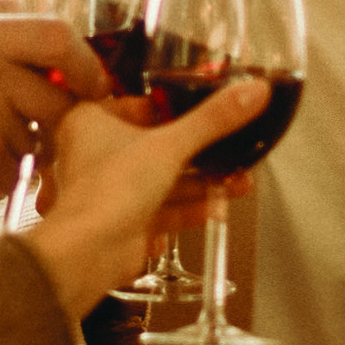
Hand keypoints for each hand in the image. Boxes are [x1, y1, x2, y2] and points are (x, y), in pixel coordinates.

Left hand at [33, 97, 249, 237]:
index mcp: (91, 121)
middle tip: (234, 148)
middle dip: (201, 153)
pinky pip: (163, 209)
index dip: (176, 108)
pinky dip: (190, 208)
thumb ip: (213, 120)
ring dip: (202, 183)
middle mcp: (97, 154)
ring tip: (240, 182)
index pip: (140, 105)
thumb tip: (254, 91)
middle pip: (158, 145)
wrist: (90, 252)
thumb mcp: (170, 144)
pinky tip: (220, 208)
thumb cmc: (109, 189)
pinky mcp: (125, 220)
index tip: (209, 107)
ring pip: (164, 179)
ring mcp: (112, 189)